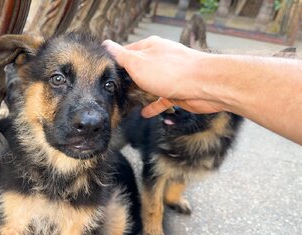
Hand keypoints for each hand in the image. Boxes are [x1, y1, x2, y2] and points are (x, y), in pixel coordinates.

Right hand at [103, 36, 225, 116]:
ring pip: (149, 85)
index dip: (115, 62)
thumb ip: (121, 56)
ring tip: (126, 103)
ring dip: (139, 94)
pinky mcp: (177, 91)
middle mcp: (159, 59)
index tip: (104, 73)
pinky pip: (161, 100)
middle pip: (138, 70)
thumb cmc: (172, 71)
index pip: (126, 52)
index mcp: (149, 47)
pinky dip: (152, 106)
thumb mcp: (137, 62)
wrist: (205, 85)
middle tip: (112, 91)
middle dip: (126, 81)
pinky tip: (144, 113)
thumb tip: (106, 45)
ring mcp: (169, 76)